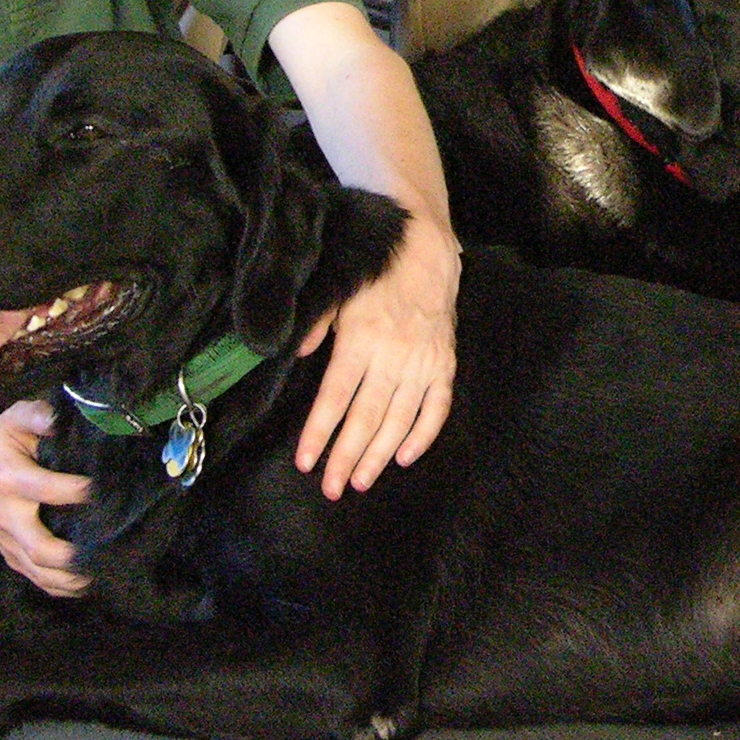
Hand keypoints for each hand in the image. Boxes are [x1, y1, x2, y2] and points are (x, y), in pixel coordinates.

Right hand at [0, 400, 95, 594]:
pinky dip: (57, 587)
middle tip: (105, 552)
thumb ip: (38, 415)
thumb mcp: (15, 419)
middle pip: (39, 547)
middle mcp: (7, 515)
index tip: (104, 490)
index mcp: (11, 479)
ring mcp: (7, 539)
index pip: (48, 489)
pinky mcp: (10, 552)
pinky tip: (81, 586)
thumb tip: (60, 417)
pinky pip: (33, 577)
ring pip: (37, 570)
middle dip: (72, 555)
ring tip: (98, 575)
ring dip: (68, 579)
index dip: (78, 491)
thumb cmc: (0, 441)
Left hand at [291, 214, 459, 497]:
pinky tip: (404, 457)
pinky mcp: (444, 364)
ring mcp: (422, 363)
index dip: (319, 433)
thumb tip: (295, 355)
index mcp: (361, 340)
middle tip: (332, 488)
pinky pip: (436, 408)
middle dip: (347, 458)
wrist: (426, 250)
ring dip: (379, 455)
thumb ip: (317, 325)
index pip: (335, 398)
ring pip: (399, 420)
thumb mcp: (339, 291)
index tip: (306, 462)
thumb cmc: (375, 272)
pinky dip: (422, 435)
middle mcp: (393, 356)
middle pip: (366, 418)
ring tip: (361, 482)